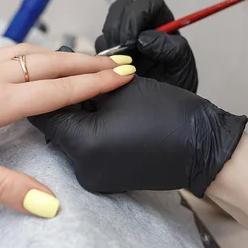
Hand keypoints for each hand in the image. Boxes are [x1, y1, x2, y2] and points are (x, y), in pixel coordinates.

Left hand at [29, 76, 245, 196]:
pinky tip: (97, 111)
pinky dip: (85, 129)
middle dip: (60, 98)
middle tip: (73, 74)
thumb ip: (86, 83)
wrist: (203, 148)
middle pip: (53, 126)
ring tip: (86, 89)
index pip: (44, 111)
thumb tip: (63, 75)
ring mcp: (92, 178)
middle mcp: (80, 168)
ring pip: (67, 137)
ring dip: (73, 114)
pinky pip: (82, 150)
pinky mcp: (103, 180)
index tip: (58, 68)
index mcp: (82, 144)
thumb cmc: (168, 114)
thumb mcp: (121, 89)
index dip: (49, 86)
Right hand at [95, 0, 198, 92]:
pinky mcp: (110, 55)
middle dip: (119, 27)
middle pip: (122, 8)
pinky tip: (112, 71)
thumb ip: (172, 49)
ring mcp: (124, 41)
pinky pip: (99, 48)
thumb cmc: (178, 86)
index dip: (138, 14)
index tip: (134, 37)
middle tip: (122, 49)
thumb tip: (146, 38)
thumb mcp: (183, 67)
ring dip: (110, 43)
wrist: (166, 109)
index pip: (148, 3)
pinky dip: (102, 57)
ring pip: (108, 27)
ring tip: (119, 64)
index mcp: (162, 23)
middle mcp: (142, 27)